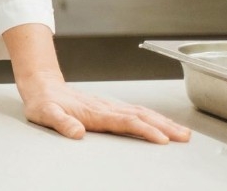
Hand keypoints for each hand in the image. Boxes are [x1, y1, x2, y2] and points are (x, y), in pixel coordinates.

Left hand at [18, 74, 190, 143]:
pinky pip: (135, 111)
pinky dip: (152, 117)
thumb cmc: (44, 102)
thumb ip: (61, 123)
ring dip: (162, 121)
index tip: (162, 139)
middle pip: (140, 116)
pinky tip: (161, 123)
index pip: (125, 121)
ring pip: (141, 112)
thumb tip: (76, 132)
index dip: (144, 130)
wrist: (41, 86)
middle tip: (184, 136)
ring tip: (182, 131)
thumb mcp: (46, 114)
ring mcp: (108, 106)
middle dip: (164, 126)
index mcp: (94, 112)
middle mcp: (105, 108)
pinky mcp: (108, 107)